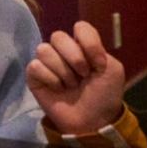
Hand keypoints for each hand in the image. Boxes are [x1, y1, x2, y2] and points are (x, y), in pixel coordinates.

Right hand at [27, 21, 126, 135]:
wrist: (92, 120)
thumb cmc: (104, 95)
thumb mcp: (113, 71)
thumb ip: (100, 51)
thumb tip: (79, 51)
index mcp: (83, 46)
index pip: (80, 27)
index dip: (89, 43)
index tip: (98, 64)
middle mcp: (63, 51)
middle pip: (58, 36)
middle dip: (74, 58)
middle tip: (83, 75)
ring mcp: (47, 62)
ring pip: (44, 50)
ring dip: (62, 71)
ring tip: (70, 85)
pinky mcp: (33, 75)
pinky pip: (35, 66)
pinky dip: (50, 79)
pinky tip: (58, 88)